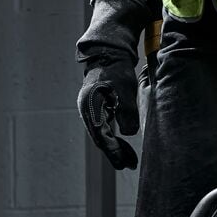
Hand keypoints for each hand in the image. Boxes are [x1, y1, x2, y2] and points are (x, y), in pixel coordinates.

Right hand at [77, 56, 140, 170]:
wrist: (109, 52)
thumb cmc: (117, 69)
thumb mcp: (125, 90)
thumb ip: (127, 112)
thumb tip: (128, 134)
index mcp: (90, 106)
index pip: (101, 136)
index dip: (114, 152)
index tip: (124, 164)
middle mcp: (86, 110)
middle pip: (100, 138)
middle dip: (115, 153)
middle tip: (130, 165)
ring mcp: (90, 109)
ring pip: (102, 133)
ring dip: (115, 146)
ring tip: (129, 159)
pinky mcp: (96, 107)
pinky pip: (103, 126)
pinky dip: (113, 136)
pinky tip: (123, 143)